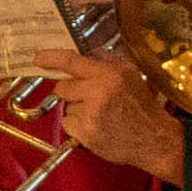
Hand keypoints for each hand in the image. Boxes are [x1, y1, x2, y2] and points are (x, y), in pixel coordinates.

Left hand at [47, 50, 186, 180]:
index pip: (71, 62)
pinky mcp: (86, 133)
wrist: (154, 139)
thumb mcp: (131, 74)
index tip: (38, 57)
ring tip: (100, 114)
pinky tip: (96, 125)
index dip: (51, 58)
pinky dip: (77, 126)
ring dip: (77, 109)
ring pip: (66, 107)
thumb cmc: (142, 106)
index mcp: (108, 75)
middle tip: (89, 97)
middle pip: (63, 87)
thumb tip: (87, 52)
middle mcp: (98, 93)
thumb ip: (108, 60)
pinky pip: (68, 124)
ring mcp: (91, 114)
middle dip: (71, 91)